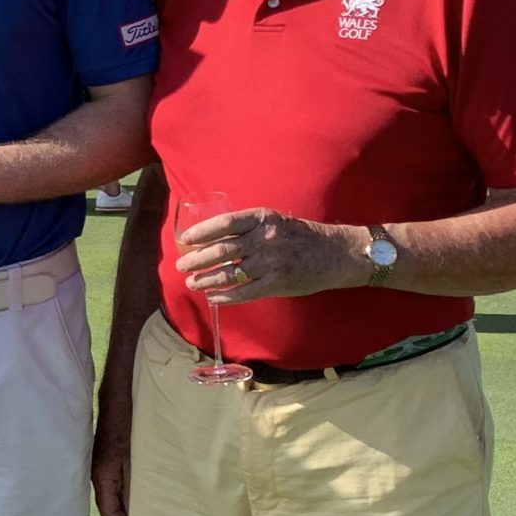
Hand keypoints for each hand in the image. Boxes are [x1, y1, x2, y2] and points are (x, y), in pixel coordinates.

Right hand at [90, 383, 132, 515]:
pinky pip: (117, 479)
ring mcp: (102, 463)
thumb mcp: (135, 457)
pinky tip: (145, 488)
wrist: (120, 390)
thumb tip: (138, 514)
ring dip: (129, 503)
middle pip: (110, 504)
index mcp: (102, 476)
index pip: (109, 512)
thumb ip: (134, 486)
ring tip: (150, 511)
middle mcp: (98, 473)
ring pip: (114, 492)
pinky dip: (129, 489)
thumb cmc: (128, 421)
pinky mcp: (110, 454)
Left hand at [175, 207, 367, 304]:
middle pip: (222, 251)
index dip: (201, 232)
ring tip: (192, 282)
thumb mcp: (273, 221)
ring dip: (206, 279)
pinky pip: (244, 292)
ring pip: (229, 274)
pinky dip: (225, 296)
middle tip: (181, 266)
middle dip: (196, 260)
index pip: (225, 224)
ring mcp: (271, 262)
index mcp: (262, 218)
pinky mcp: (277, 283)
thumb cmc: (298, 235)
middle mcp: (265, 239)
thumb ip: (247, 228)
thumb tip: (210, 239)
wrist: (334, 253)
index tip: (185, 240)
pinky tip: (213, 297)